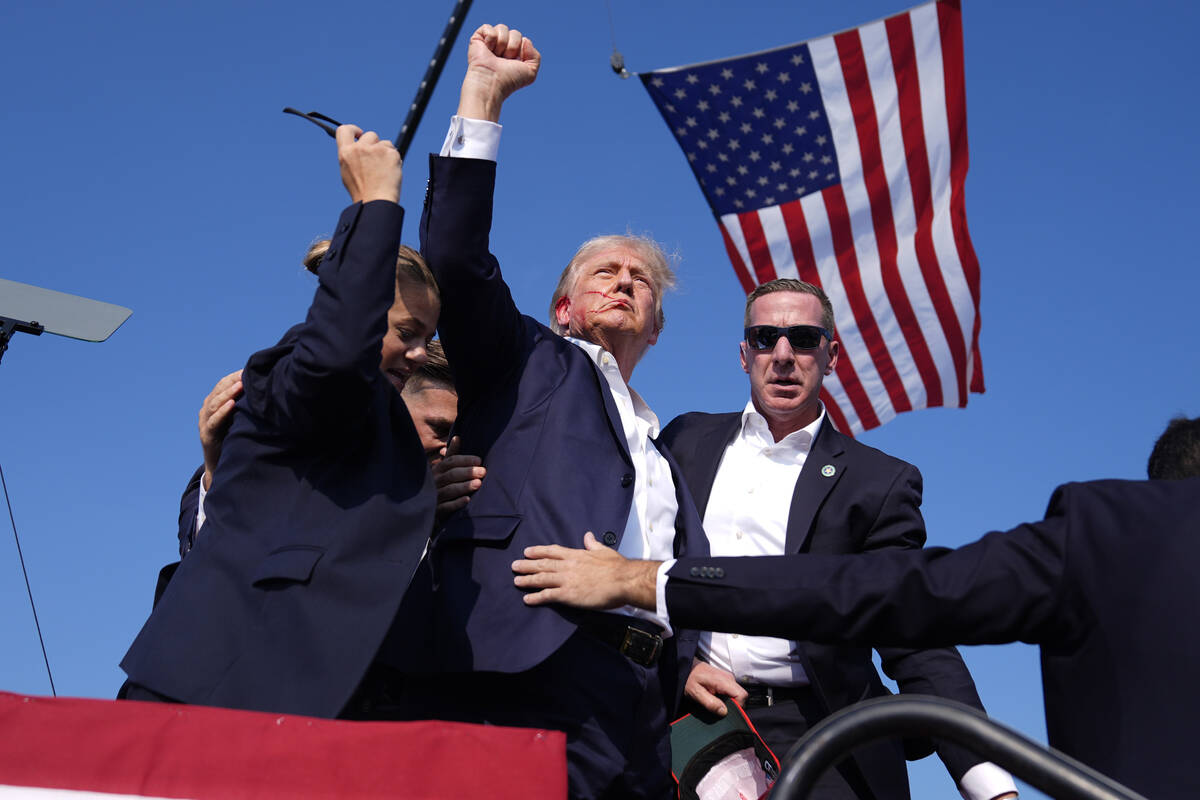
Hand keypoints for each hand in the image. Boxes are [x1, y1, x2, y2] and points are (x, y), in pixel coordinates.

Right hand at [198, 369, 242, 490]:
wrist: (221, 464)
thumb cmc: (232, 438)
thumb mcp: (238, 418)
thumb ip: (245, 405)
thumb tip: (265, 390)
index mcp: (214, 404)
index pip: (222, 385)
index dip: (234, 377)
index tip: (248, 369)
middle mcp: (206, 411)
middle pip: (218, 391)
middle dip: (232, 381)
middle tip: (245, 374)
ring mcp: (204, 423)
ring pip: (214, 404)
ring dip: (227, 393)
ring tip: (240, 385)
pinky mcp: (207, 435)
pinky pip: (214, 421)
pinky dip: (222, 411)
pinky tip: (232, 404)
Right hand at [336, 125, 401, 203]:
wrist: (376, 201)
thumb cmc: (362, 192)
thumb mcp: (348, 172)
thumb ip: (352, 156)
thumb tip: (358, 144)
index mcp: (345, 153)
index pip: (344, 130)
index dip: (353, 129)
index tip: (359, 133)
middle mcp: (359, 148)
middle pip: (370, 135)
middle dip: (375, 144)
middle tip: (376, 160)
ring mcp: (376, 150)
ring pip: (384, 143)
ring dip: (385, 152)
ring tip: (383, 170)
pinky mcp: (390, 154)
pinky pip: (394, 151)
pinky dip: (394, 160)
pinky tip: (390, 172)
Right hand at [434, 436, 485, 519]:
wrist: (424, 508)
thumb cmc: (439, 485)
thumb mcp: (442, 469)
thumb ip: (451, 455)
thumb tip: (458, 437)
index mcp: (437, 470)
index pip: (451, 462)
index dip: (465, 460)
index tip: (479, 460)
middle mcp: (435, 482)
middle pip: (451, 475)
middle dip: (468, 472)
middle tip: (483, 472)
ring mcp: (435, 496)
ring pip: (449, 490)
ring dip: (464, 486)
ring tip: (478, 484)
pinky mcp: (436, 511)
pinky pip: (446, 507)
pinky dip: (456, 503)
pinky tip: (467, 500)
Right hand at [457, 23, 540, 121]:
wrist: (492, 82)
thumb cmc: (509, 80)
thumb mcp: (530, 72)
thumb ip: (536, 56)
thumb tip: (525, 40)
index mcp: (514, 53)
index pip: (524, 40)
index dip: (522, 50)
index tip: (514, 63)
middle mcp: (502, 47)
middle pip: (515, 33)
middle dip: (513, 47)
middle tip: (504, 60)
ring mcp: (490, 42)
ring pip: (502, 28)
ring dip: (502, 44)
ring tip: (495, 56)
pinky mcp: (478, 38)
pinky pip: (489, 27)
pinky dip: (491, 39)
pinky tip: (487, 49)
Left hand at [513, 532, 659, 609]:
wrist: (623, 580)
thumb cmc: (617, 567)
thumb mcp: (604, 550)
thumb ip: (593, 544)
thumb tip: (588, 536)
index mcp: (576, 555)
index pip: (552, 551)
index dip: (538, 551)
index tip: (527, 551)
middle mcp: (568, 566)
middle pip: (543, 564)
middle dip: (527, 565)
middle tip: (514, 566)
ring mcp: (567, 580)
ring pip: (542, 578)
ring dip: (527, 580)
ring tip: (516, 581)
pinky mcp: (569, 595)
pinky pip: (548, 595)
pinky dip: (536, 597)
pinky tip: (527, 599)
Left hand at [685, 660, 747, 715]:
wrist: (687, 668)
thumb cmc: (689, 679)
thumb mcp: (696, 693)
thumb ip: (710, 703)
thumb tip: (724, 712)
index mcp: (723, 680)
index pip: (742, 695)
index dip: (738, 707)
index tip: (726, 713)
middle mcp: (729, 678)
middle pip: (741, 695)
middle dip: (734, 706)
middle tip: (719, 710)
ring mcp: (729, 678)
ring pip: (737, 695)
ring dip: (730, 703)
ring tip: (716, 704)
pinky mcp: (727, 680)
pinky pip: (732, 692)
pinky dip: (727, 699)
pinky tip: (717, 700)